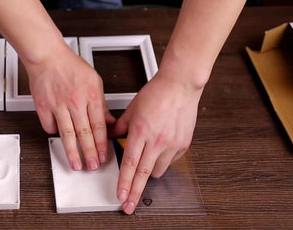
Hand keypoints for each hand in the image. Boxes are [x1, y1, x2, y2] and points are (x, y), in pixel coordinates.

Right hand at [25, 44, 115, 170]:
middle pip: (84, 133)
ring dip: (72, 152)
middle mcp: (75, 102)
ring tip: (76, 164)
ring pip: (67, 134)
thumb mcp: (94, 81)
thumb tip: (110, 122)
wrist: (47, 56)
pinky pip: (49, 126)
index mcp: (91, 95)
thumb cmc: (70, 65)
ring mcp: (58, 105)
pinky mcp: (43, 106)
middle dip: (90, 153)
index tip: (104, 156)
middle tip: (93, 166)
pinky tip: (58, 136)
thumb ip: (101, 104)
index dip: (102, 144)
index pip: (99, 126)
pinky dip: (53, 133)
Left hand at [110, 71, 202, 213]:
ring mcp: (172, 144)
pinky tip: (159, 150)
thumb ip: (118, 127)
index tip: (121, 196)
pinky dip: (162, 161)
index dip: (124, 183)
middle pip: (143, 174)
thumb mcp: (130, 110)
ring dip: (148, 172)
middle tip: (129, 205)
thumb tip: (109, 136)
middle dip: (135, 193)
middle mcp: (157, 141)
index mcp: (140, 132)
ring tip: (145, 162)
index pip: (129, 164)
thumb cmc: (156, 94)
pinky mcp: (183, 145)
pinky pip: (170, 162)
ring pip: (157, 170)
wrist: (179, 86)